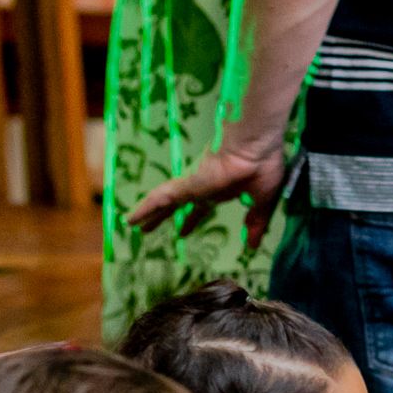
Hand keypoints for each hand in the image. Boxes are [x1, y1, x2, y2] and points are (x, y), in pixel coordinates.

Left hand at [127, 129, 287, 243]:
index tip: (182, 230)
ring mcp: (193, 184)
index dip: (192, 219)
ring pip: (164, 201)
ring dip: (149, 213)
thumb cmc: (262, 166)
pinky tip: (130, 219)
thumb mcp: (262, 203)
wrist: (257, 146)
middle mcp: (203, 186)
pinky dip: (145, 209)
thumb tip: (252, 246)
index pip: (201, 207)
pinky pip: (160, 198)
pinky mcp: (187, 185)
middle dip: (164, 216)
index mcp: (220, 189)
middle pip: (177, 204)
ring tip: (131, 223)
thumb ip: (255, 224)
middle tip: (149, 227)